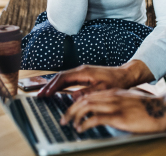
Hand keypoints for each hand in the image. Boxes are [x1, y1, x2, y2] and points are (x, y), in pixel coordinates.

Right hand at [37, 60, 153, 97]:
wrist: (126, 74)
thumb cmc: (117, 82)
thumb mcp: (103, 90)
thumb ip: (88, 93)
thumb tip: (73, 96)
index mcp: (84, 72)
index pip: (63, 78)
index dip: (53, 86)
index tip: (45, 94)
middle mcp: (82, 69)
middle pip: (61, 76)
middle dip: (49, 86)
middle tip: (40, 95)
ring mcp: (83, 71)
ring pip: (64, 77)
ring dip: (54, 85)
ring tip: (45, 94)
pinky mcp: (85, 74)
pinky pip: (69, 79)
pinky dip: (61, 84)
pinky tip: (57, 91)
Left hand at [61, 88, 165, 133]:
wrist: (162, 108)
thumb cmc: (148, 108)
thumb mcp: (129, 101)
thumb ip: (118, 102)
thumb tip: (108, 111)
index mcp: (113, 93)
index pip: (89, 95)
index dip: (76, 103)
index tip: (69, 112)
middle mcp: (112, 96)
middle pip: (84, 99)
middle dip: (70, 110)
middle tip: (63, 120)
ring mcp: (115, 105)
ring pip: (87, 106)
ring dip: (74, 116)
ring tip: (69, 124)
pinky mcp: (119, 116)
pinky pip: (96, 118)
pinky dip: (85, 123)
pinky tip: (81, 129)